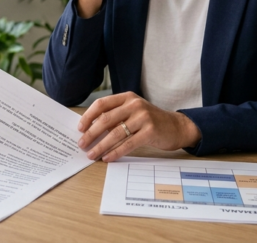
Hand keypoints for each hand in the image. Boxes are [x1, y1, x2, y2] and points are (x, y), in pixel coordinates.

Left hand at [76, 92, 200, 161]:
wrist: (176, 127)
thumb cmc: (151, 120)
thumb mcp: (133, 112)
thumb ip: (116, 116)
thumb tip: (91, 129)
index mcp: (127, 97)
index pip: (102, 104)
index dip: (88, 116)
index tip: (80, 128)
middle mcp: (134, 105)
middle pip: (106, 119)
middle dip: (91, 133)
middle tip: (82, 144)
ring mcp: (143, 117)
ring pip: (115, 133)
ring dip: (101, 146)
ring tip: (92, 154)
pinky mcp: (150, 131)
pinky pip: (128, 144)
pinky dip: (115, 152)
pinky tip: (107, 158)